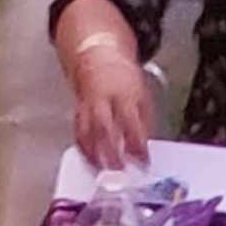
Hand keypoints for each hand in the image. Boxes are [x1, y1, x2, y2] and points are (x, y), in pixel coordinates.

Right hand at [66, 31, 155, 170]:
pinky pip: (78, 128)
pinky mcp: (78, 108)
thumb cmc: (124, 78)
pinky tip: (89, 157)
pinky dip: (83, 145)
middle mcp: (102, 99)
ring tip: (100, 168)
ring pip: (87, 128)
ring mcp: (87, 103)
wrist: (97, 56)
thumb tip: (146, 147)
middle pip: (104, 126)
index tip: (142, 161)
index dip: (136, 144)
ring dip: (93, 151)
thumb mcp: (142, 95)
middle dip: (110, 149)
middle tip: (118, 168)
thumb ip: (144, 121)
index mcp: (124, 95)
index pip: (130, 122)